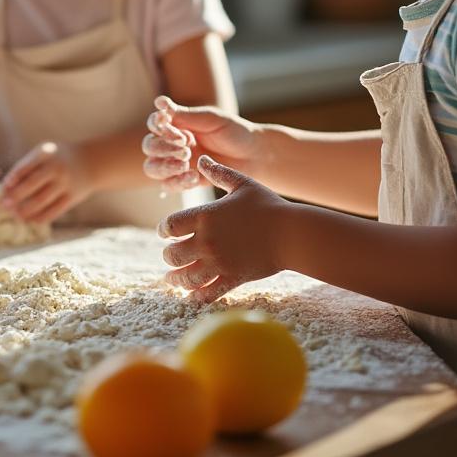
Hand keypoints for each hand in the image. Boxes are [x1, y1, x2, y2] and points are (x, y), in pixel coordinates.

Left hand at [0, 142, 91, 224]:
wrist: (91, 162)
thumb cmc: (58, 158)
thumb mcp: (44, 153)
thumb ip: (26, 167)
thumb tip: (5, 189)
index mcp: (46, 153)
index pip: (25, 167)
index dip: (12, 179)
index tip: (3, 189)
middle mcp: (56, 168)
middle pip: (32, 185)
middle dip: (15, 197)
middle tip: (3, 206)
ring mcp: (66, 183)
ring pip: (41, 201)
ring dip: (25, 210)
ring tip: (15, 216)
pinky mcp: (73, 197)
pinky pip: (54, 211)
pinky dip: (40, 217)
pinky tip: (30, 220)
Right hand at [143, 96, 260, 191]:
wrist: (255, 155)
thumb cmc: (234, 132)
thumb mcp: (211, 119)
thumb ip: (185, 115)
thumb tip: (158, 102)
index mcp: (177, 125)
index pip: (155, 124)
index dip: (158, 126)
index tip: (172, 126)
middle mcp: (172, 144)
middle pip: (149, 147)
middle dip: (163, 148)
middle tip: (186, 149)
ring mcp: (177, 163)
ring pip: (152, 168)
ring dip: (165, 166)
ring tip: (185, 164)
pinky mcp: (185, 181)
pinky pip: (168, 185)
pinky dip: (177, 182)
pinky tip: (194, 176)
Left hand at [159, 156, 289, 302]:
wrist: (292, 233)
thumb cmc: (269, 206)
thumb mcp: (243, 183)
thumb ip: (219, 172)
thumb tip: (201, 159)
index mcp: (205, 216)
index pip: (168, 226)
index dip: (163, 230)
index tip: (164, 233)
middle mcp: (206, 240)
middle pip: (172, 254)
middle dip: (169, 256)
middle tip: (171, 256)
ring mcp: (218, 262)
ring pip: (185, 277)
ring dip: (176, 279)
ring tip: (172, 279)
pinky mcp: (232, 278)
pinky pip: (207, 293)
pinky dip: (197, 297)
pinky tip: (192, 296)